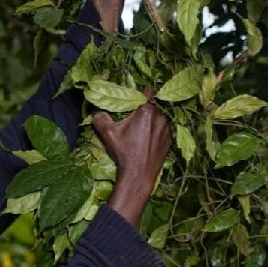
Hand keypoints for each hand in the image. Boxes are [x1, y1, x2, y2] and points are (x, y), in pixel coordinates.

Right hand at [93, 94, 171, 225]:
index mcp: (146, 111)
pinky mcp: (170, 140)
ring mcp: (167, 129)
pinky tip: (147, 141)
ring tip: (140, 132)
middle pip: (153, 106)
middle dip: (144, 110)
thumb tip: (98, 112)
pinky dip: (156, 131)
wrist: (139, 175)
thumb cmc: (124, 152)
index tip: (135, 101)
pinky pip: (163, 129)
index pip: (149, 91)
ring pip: (159, 118)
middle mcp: (160, 117)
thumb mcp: (107, 134)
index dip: (142, 94)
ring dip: (151, 121)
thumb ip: (100, 118)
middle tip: (133, 119)